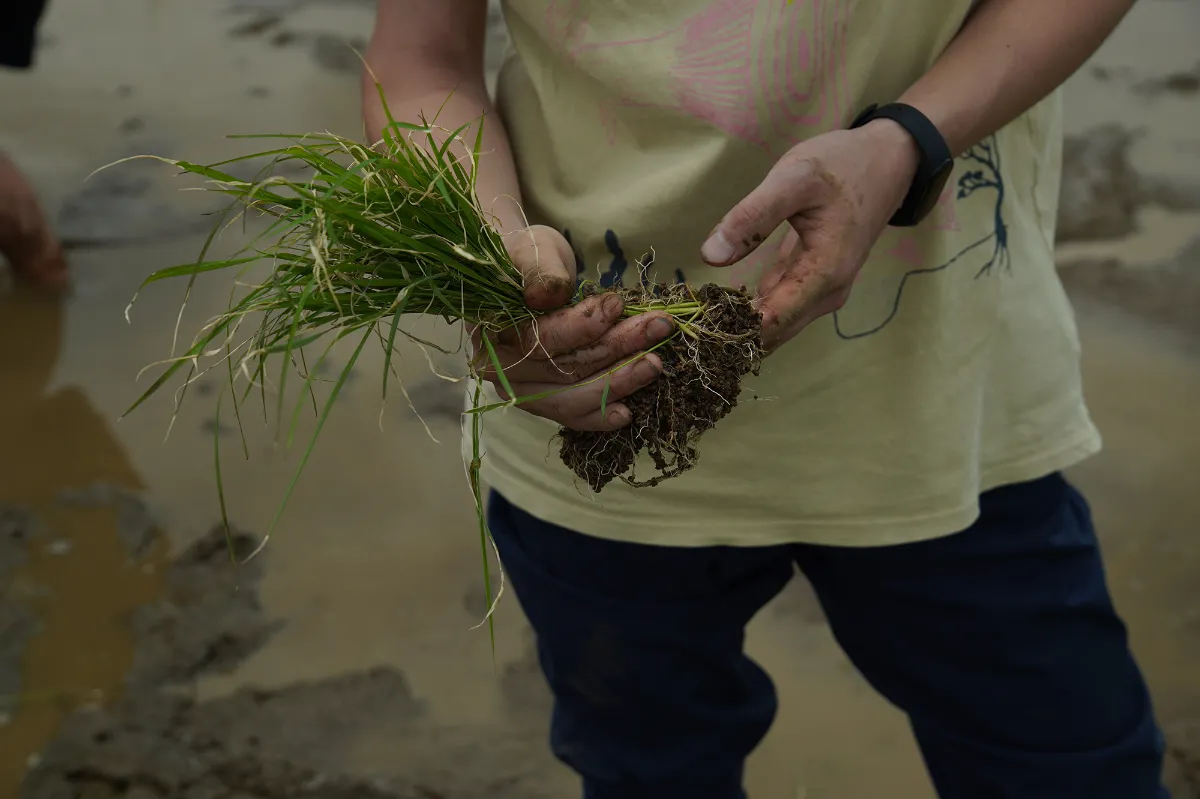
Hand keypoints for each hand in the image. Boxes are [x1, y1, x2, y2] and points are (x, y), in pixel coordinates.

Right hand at [472, 225, 674, 430]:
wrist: (522, 277)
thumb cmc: (527, 259)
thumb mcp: (532, 249)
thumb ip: (539, 270)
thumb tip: (546, 295)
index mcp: (489, 331)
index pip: (537, 338)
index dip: (579, 326)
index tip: (616, 305)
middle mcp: (499, 369)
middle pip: (562, 369)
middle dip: (615, 348)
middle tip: (657, 328)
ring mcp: (520, 390)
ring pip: (571, 397)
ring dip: (617, 382)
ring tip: (654, 363)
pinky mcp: (542, 400)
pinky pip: (571, 415)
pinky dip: (598, 416)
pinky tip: (626, 412)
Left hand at [700, 120, 920, 349]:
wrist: (886, 160)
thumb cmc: (842, 165)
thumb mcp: (793, 179)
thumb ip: (752, 217)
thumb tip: (710, 255)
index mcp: (823, 275)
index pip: (770, 324)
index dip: (729, 331)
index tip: (691, 329)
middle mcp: (826, 295)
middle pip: (771, 334)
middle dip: (728, 334)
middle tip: (684, 327)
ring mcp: (822, 294)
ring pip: (774, 325)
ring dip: (737, 325)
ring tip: (693, 319)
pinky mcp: (814, 285)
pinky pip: (779, 309)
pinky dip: (750, 310)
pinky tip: (718, 305)